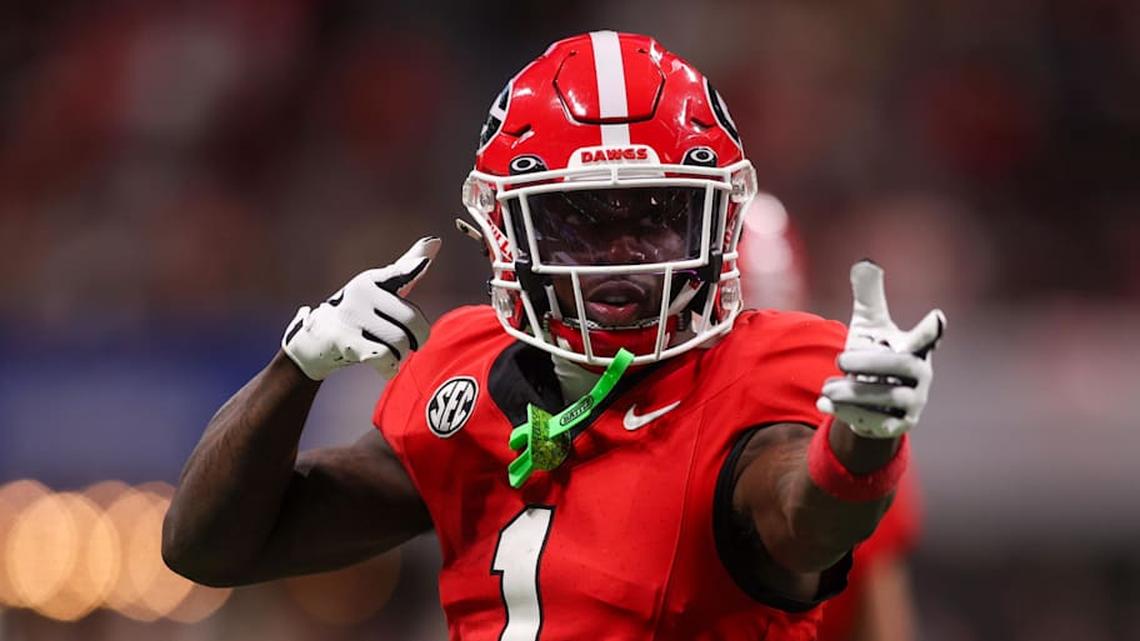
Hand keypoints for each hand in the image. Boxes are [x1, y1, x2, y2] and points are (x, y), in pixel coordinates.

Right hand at [282, 237, 439, 379]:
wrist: (314, 343)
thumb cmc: (357, 314)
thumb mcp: (380, 289)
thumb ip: (406, 269)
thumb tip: (436, 241)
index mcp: (372, 279)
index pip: (398, 273)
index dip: (414, 268)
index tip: (424, 264)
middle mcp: (360, 293)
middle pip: (411, 321)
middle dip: (417, 339)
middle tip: (409, 343)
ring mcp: (350, 316)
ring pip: (399, 342)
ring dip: (399, 355)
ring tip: (387, 352)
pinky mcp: (344, 340)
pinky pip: (383, 357)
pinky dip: (389, 367)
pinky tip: (384, 366)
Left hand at [816, 260, 944, 438]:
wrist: (871, 403)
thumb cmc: (874, 356)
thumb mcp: (869, 326)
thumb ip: (869, 297)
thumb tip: (865, 263)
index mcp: (914, 347)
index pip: (926, 336)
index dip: (931, 328)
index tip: (937, 317)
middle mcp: (920, 375)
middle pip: (902, 367)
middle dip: (871, 362)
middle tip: (840, 358)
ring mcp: (912, 402)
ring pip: (889, 398)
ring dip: (855, 392)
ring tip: (827, 387)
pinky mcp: (897, 425)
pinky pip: (877, 421)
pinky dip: (849, 413)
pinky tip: (824, 403)